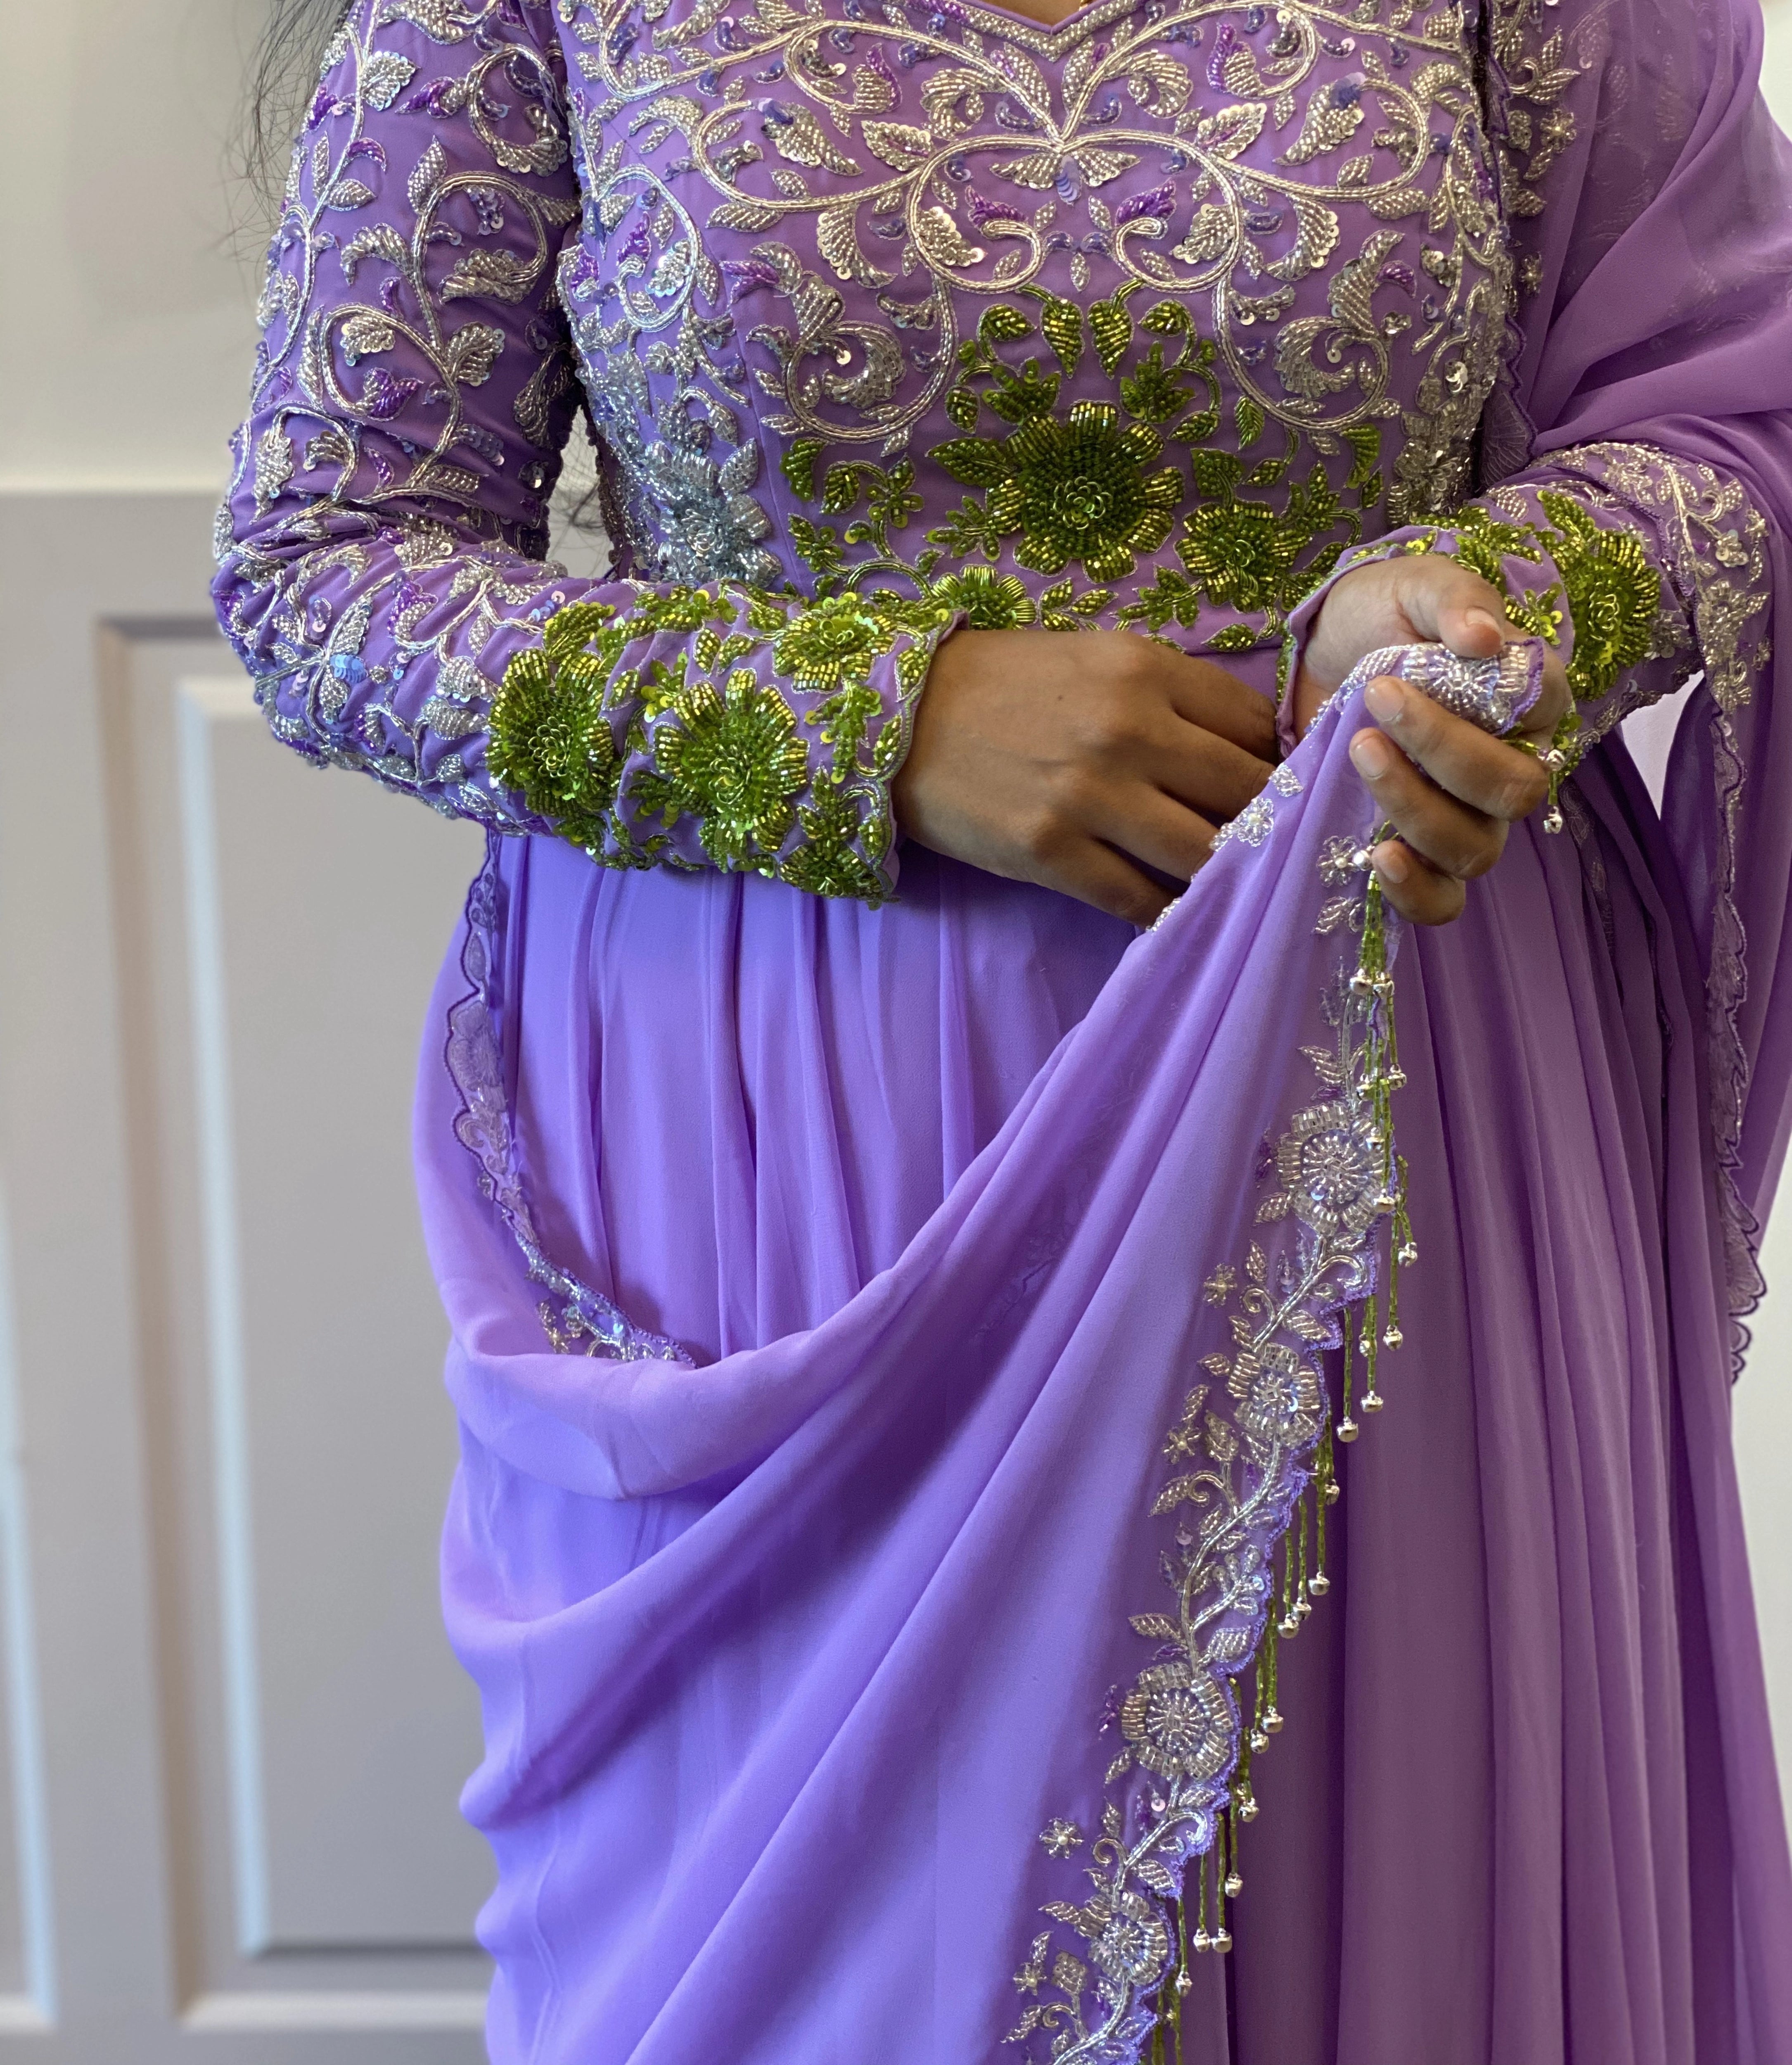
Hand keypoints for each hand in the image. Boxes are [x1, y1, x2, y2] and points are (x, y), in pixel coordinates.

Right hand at [894, 628, 1276, 925]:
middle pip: (1245, 794)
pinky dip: (1165, 912)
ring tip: (1228, 882)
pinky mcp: (1049, 852)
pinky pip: (1137, 899)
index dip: (1280, 763)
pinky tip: (1173, 911)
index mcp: (1145, 670)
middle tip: (1271, 845)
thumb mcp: (1095, 659)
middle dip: (1269, 824)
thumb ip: (1171, 694)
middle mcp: (1128, 730)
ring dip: (1224, 875)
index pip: (1256, 727)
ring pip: (1202, 854)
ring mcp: (1089, 797)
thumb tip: (1250, 751)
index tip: (1281, 789)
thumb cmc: (1003, 686)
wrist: (898, 717)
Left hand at [1293, 555, 1571, 924]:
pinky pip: (1444, 901)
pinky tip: (1379, 859)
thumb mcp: (1413, 588)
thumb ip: (1453, 601)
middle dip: (1441, 759)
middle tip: (1371, 717)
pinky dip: (1416, 892)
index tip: (1391, 681)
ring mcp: (1471, 818)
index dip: (1478, 706)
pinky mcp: (1422, 854)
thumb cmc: (1384, 616)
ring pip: (1477, 848)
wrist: (1325, 655)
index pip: (1546, 711)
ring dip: (1416, 812)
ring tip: (1360, 757)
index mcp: (1527, 699)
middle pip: (1514, 792)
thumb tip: (1481, 635)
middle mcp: (1511, 765)